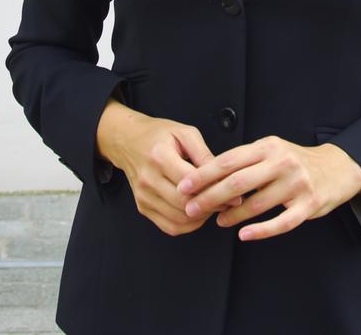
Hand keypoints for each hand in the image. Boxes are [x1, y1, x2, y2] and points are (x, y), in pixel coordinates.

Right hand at [108, 109, 244, 235]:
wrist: (128, 140)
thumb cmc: (158, 134)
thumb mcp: (185, 133)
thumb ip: (204, 154)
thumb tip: (223, 175)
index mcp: (160, 157)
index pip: (191, 183)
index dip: (214, 190)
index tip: (233, 193)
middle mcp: (148, 179)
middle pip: (184, 204)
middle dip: (210, 206)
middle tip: (227, 203)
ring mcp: (143, 196)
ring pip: (178, 219)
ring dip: (200, 217)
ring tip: (214, 206)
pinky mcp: (142, 207)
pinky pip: (169, 226)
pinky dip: (188, 224)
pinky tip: (198, 213)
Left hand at [175, 135, 360, 240]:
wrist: (336, 168)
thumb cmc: (294, 161)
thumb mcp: (271, 150)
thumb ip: (245, 160)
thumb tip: (207, 175)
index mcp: (268, 146)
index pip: (229, 160)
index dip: (204, 175)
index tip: (184, 186)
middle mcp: (281, 162)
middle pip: (237, 182)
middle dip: (210, 197)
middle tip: (191, 208)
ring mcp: (296, 184)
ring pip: (256, 204)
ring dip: (232, 215)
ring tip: (217, 221)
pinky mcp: (308, 205)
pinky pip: (280, 222)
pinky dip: (260, 231)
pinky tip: (244, 235)